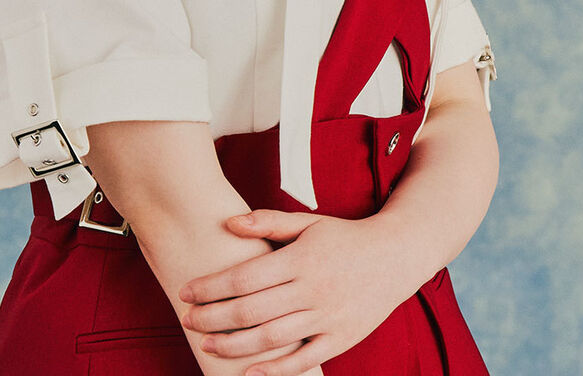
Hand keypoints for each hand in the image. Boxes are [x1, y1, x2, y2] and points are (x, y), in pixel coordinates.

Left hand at [177, 207, 411, 375]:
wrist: (395, 256)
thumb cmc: (344, 237)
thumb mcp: (308, 222)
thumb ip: (267, 222)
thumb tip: (229, 222)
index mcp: (300, 259)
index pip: (244, 277)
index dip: (211, 287)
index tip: (187, 291)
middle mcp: (312, 290)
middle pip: (251, 310)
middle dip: (213, 317)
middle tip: (187, 319)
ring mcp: (327, 318)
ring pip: (271, 339)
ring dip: (233, 345)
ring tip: (207, 344)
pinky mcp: (340, 340)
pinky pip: (302, 360)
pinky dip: (274, 370)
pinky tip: (247, 371)